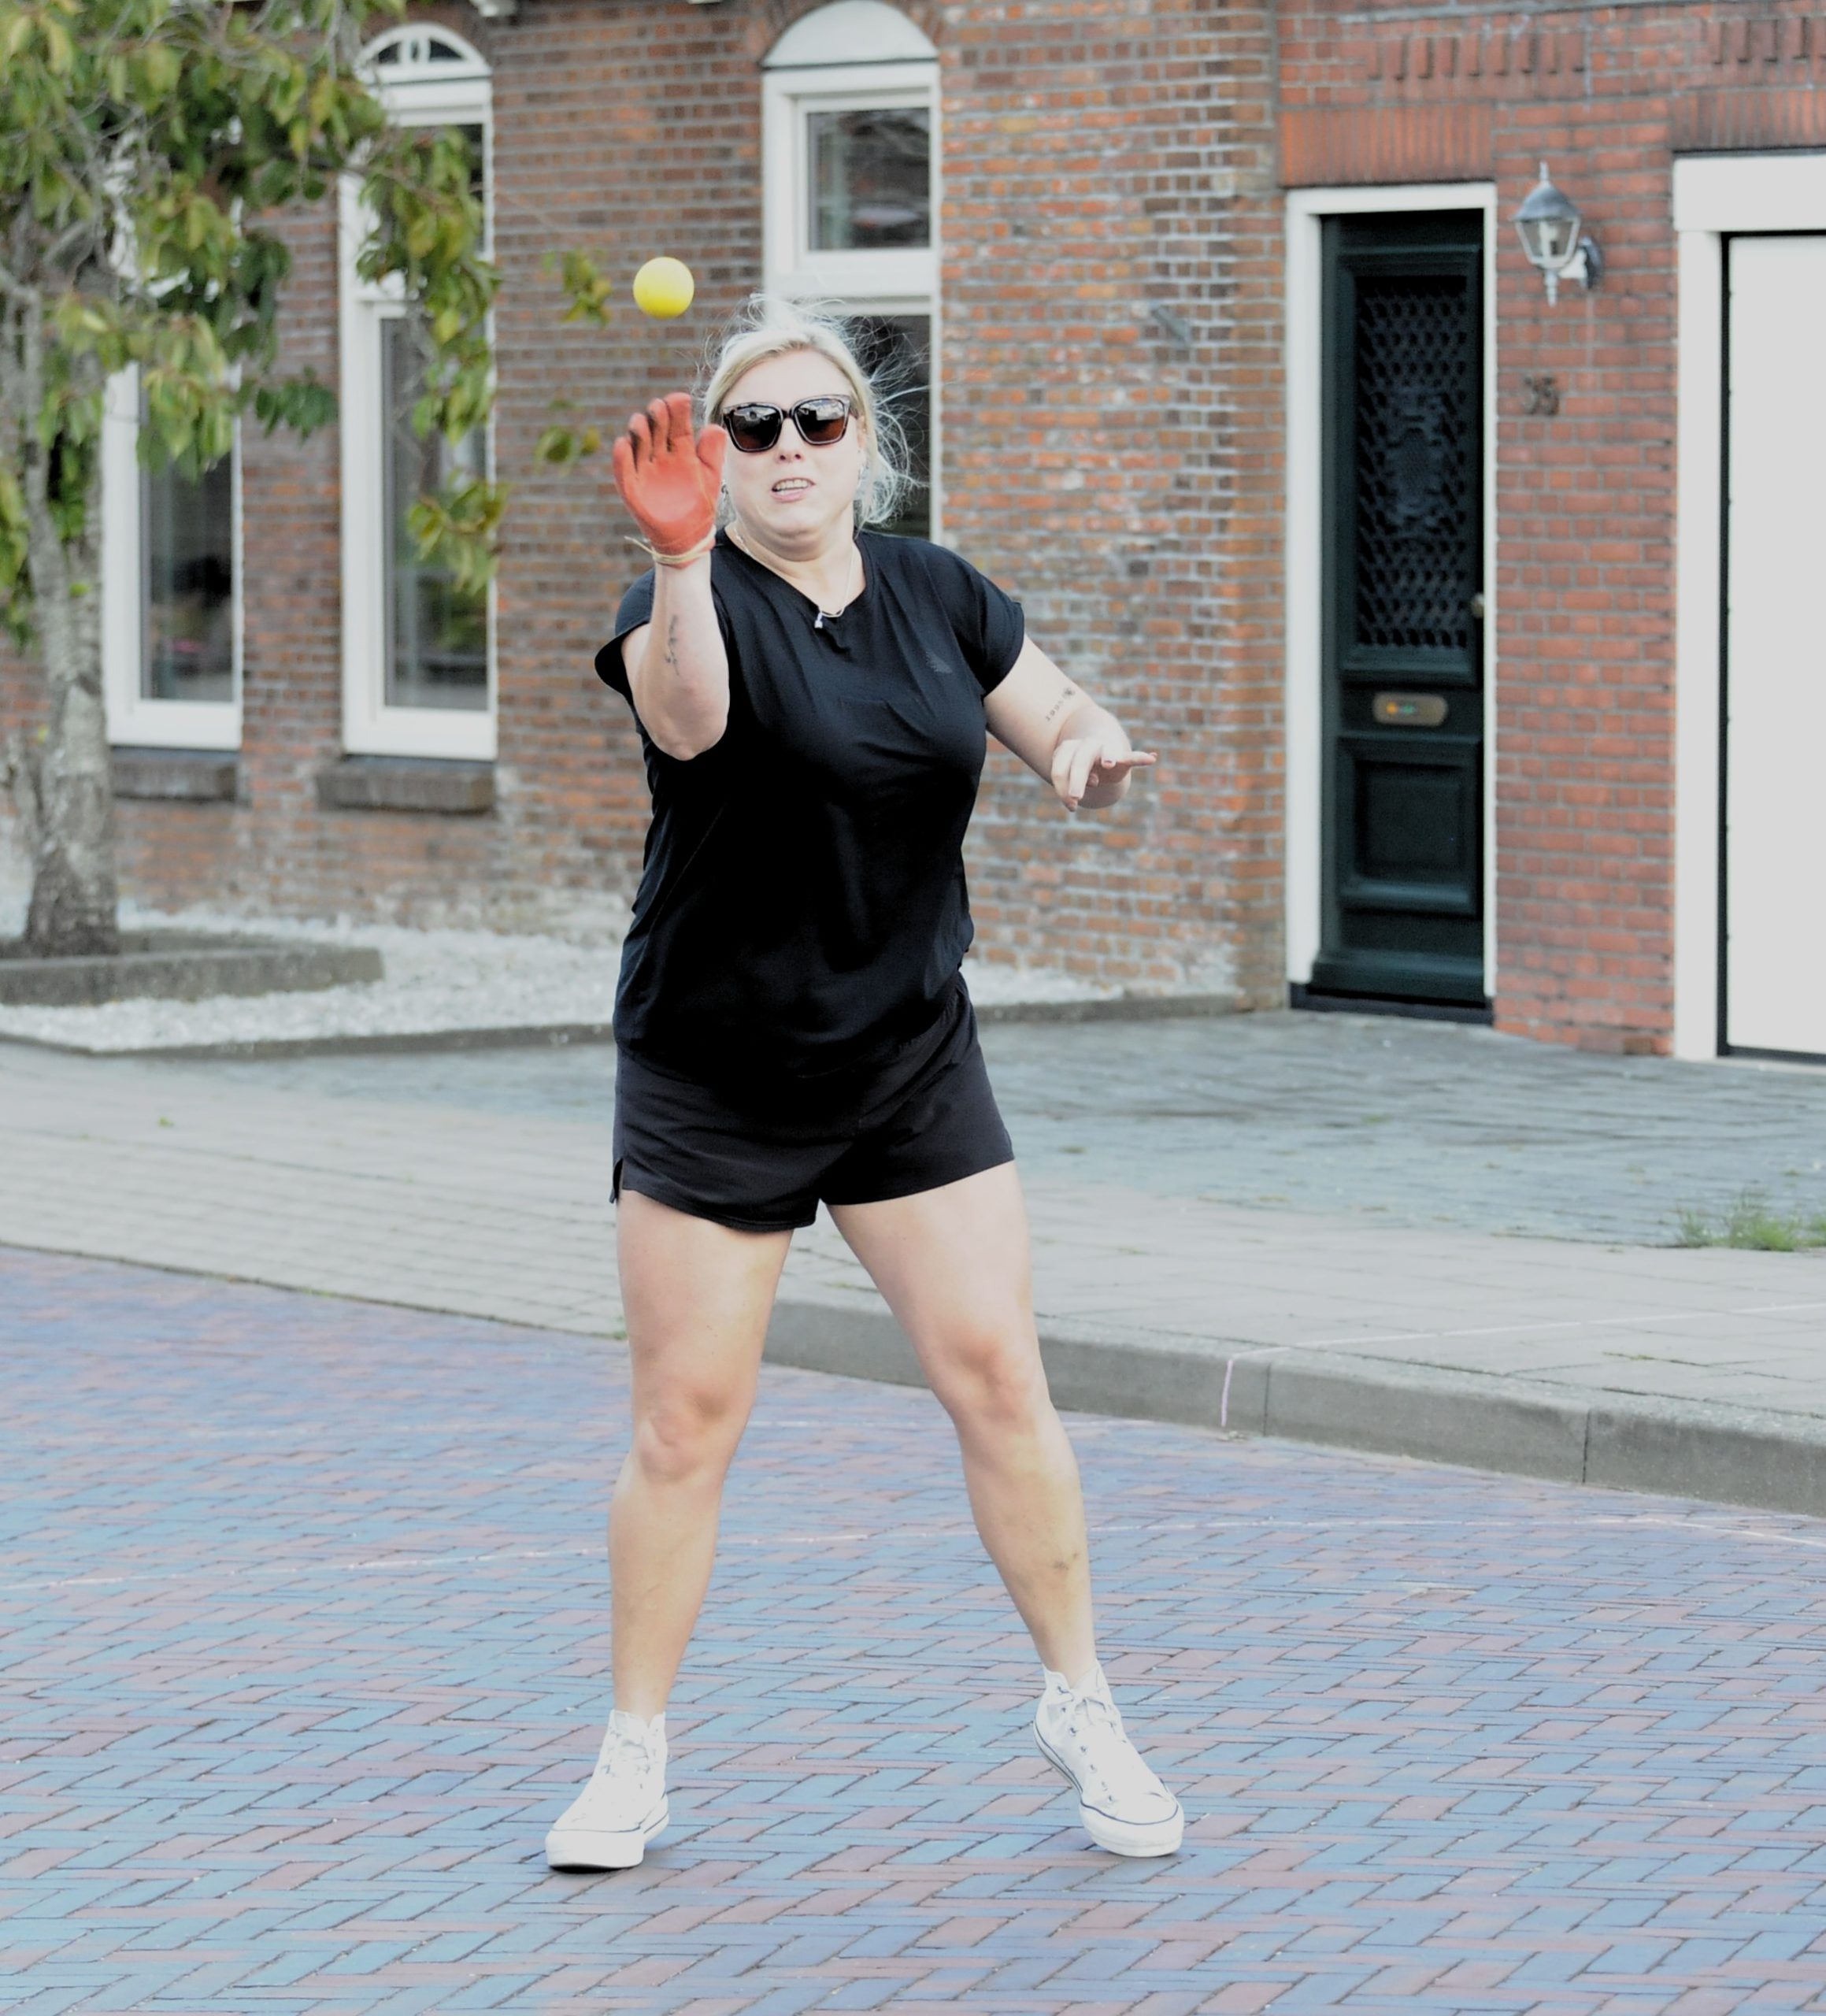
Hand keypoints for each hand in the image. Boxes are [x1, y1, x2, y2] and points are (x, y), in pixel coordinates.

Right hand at [611, 393, 726, 556]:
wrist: (689, 538)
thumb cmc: (700, 505)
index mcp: (681, 450)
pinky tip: (622, 444)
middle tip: (660, 406)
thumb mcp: (711, 477)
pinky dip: (621, 458)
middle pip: (657, 429)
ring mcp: (645, 470)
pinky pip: (623, 471)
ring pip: (638, 445)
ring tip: (641, 422)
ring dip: (638, 431)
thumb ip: (713, 452)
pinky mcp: (632, 488)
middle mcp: (661, 456)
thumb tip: (715, 426)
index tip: (681, 398)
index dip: (678, 411)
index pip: (678, 424)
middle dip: (657, 417)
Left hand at [1051, 729, 1157, 811]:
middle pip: (1079, 763)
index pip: (1060, 770)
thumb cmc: (1076, 769)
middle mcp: (1086, 746)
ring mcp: (1105, 750)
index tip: (1071, 806)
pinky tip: (1151, 759)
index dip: (1062, 789)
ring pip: (1105, 753)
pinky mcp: (1122, 758)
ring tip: (1108, 763)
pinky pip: (1132, 757)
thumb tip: (1072, 804)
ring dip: (1107, 757)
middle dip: (1076, 780)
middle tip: (1075, 799)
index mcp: (1067, 749)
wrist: (1095, 751)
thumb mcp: (1068, 779)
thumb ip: (1067, 789)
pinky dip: (1140, 758)